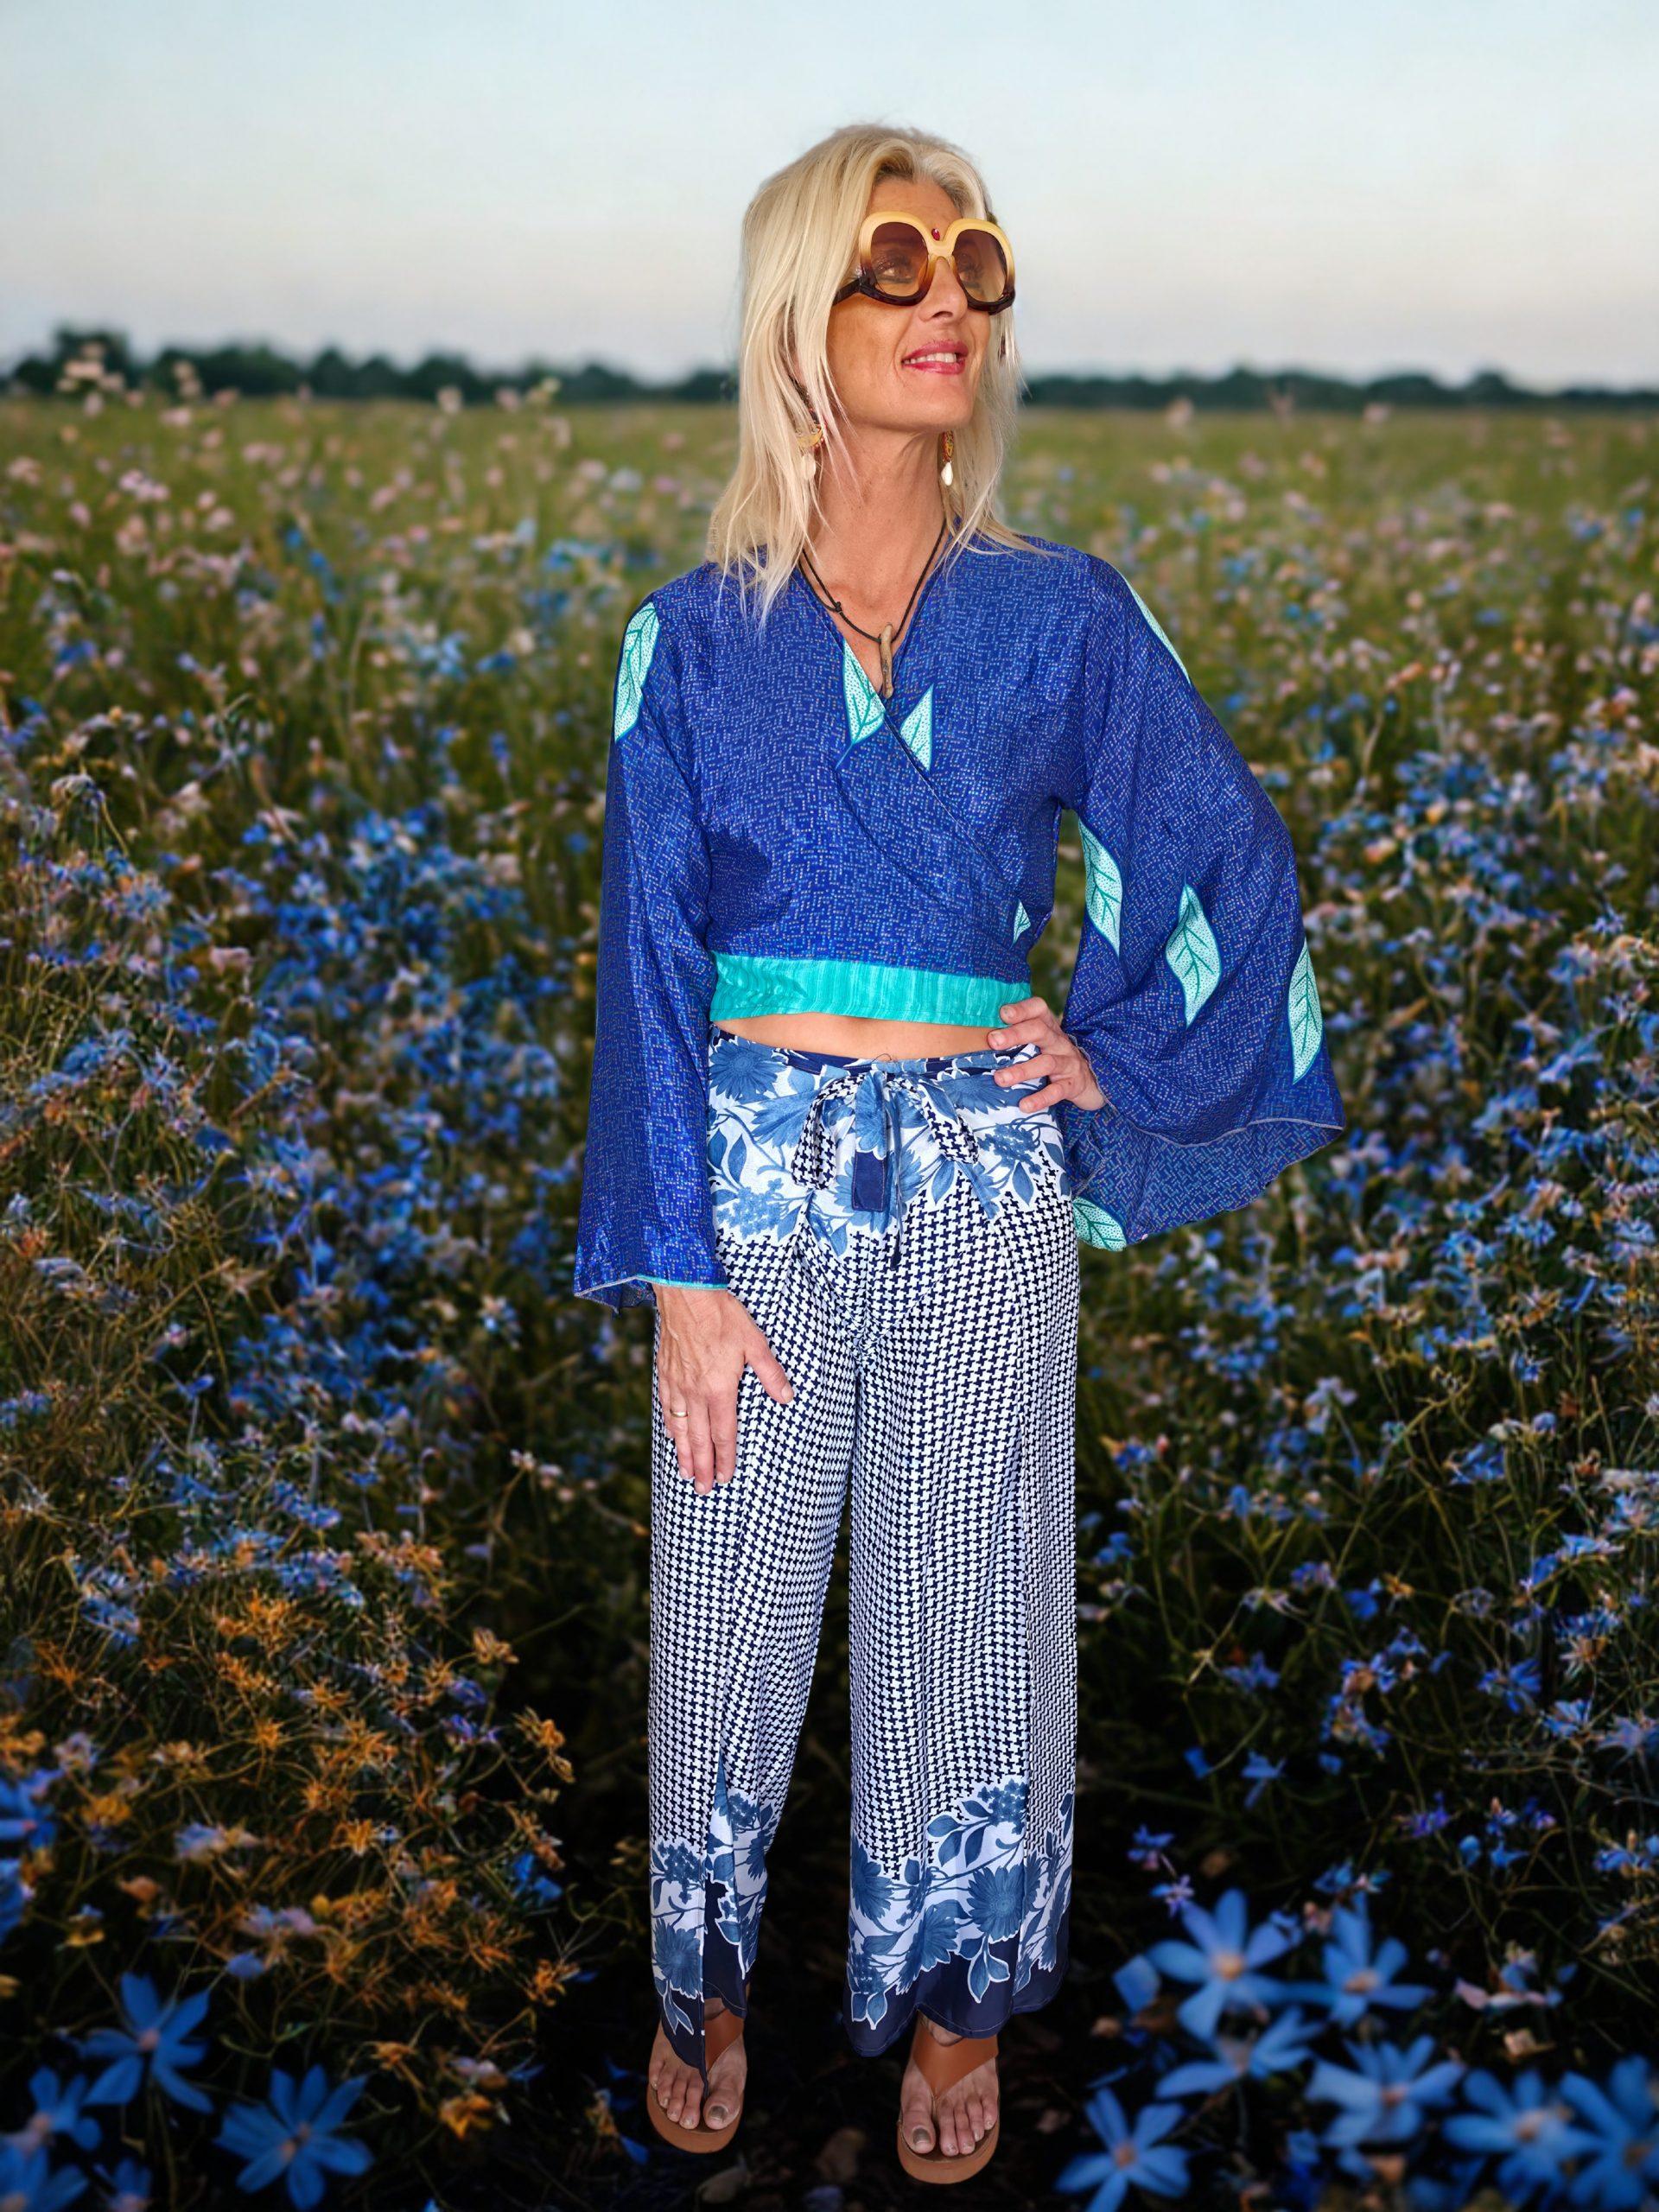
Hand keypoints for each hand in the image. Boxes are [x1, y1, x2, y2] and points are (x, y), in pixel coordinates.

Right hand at [653, 1285, 794, 1495]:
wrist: (686, 1294)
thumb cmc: (723, 1316)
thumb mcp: (755, 1342)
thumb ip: (771, 1373)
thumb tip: (788, 1398)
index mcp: (720, 1389)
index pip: (724, 1433)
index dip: (725, 1458)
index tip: (726, 1478)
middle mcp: (696, 1393)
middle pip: (699, 1439)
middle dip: (702, 1467)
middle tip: (703, 1491)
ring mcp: (677, 1384)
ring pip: (679, 1428)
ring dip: (683, 1453)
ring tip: (685, 1473)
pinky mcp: (665, 1373)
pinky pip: (665, 1407)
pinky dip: (669, 1426)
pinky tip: (670, 1434)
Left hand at [985, 995, 1107, 1114]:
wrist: (1091, 1080)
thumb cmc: (1053, 1058)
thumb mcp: (1039, 1043)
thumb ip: (1017, 1037)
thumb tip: (975, 1036)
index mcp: (1049, 1028)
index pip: (1039, 1010)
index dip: (1022, 1009)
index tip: (1003, 1013)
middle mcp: (1059, 1042)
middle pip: (1040, 1031)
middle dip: (1016, 1034)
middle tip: (993, 1041)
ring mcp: (1068, 1062)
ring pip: (1046, 1062)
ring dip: (1022, 1070)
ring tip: (1000, 1079)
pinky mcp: (1073, 1084)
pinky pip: (1057, 1091)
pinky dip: (1041, 1098)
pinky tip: (1024, 1105)